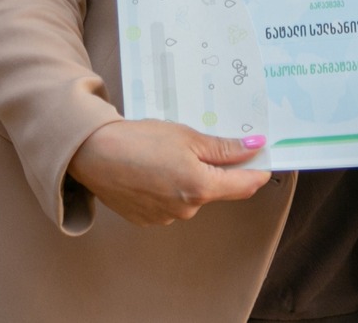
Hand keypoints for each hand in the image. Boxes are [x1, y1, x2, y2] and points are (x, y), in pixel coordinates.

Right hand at [67, 119, 270, 225]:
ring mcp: (167, 218)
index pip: (244, 185)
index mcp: (200, 187)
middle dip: (217, 170)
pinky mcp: (148, 220)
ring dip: (191, 179)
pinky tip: (153, 170)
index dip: (258, 171)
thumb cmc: (140, 140)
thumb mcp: (187, 136)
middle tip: (202, 144)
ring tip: (167, 155)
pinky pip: (171, 204)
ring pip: (193, 197)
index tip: (263, 158)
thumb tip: (255, 147)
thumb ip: (224, 148)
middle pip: (217, 189)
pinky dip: (170, 188)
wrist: (94, 154)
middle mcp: (187, 209)